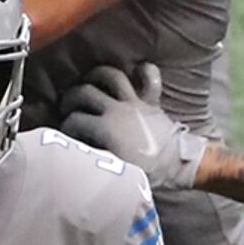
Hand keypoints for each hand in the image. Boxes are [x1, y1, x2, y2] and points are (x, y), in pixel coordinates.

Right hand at [56, 64, 206, 189]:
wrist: (179, 166)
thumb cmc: (146, 173)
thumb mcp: (114, 171)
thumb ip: (94, 158)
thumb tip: (78, 152)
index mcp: (105, 129)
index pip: (74, 121)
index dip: (65, 127)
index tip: (64, 134)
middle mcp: (117, 110)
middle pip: (84, 92)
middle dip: (70, 98)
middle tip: (67, 107)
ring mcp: (135, 103)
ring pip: (112, 76)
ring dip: (97, 75)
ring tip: (89, 81)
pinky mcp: (152, 102)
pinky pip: (150, 78)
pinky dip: (144, 71)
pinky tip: (135, 70)